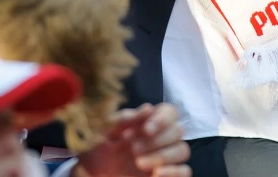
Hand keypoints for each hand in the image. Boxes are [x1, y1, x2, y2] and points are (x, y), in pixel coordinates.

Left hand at [76, 103, 190, 176]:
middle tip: (134, 150)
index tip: (146, 129)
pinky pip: (185, 172)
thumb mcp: (104, 131)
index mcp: (148, 122)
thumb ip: (124, 118)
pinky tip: (155, 174)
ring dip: (162, 156)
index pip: (170, 112)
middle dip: (157, 140)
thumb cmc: (98, 149)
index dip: (162, 119)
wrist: (92, 174)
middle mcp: (161, 138)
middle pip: (178, 131)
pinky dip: (174, 172)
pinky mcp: (167, 175)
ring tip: (139, 163)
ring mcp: (166, 157)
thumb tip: (148, 108)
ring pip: (183, 150)